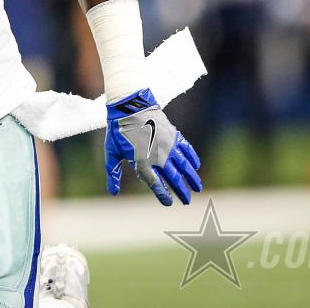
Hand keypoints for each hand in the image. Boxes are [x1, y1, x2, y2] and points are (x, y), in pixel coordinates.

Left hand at [105, 89, 202, 205]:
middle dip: (182, 191)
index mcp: (142, 161)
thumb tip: (113, 192)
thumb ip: (113, 173)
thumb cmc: (118, 130)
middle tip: (187, 201)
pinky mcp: (173, 135)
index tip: (169, 203)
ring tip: (199, 188)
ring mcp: (167, 145)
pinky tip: (196, 166)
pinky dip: (192, 158)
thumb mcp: (111, 152)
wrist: (129, 106)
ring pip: (184, 165)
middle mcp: (157, 155)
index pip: (155, 184)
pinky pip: (186, 149)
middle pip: (174, 178)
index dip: (163, 195)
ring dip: (192, 177)